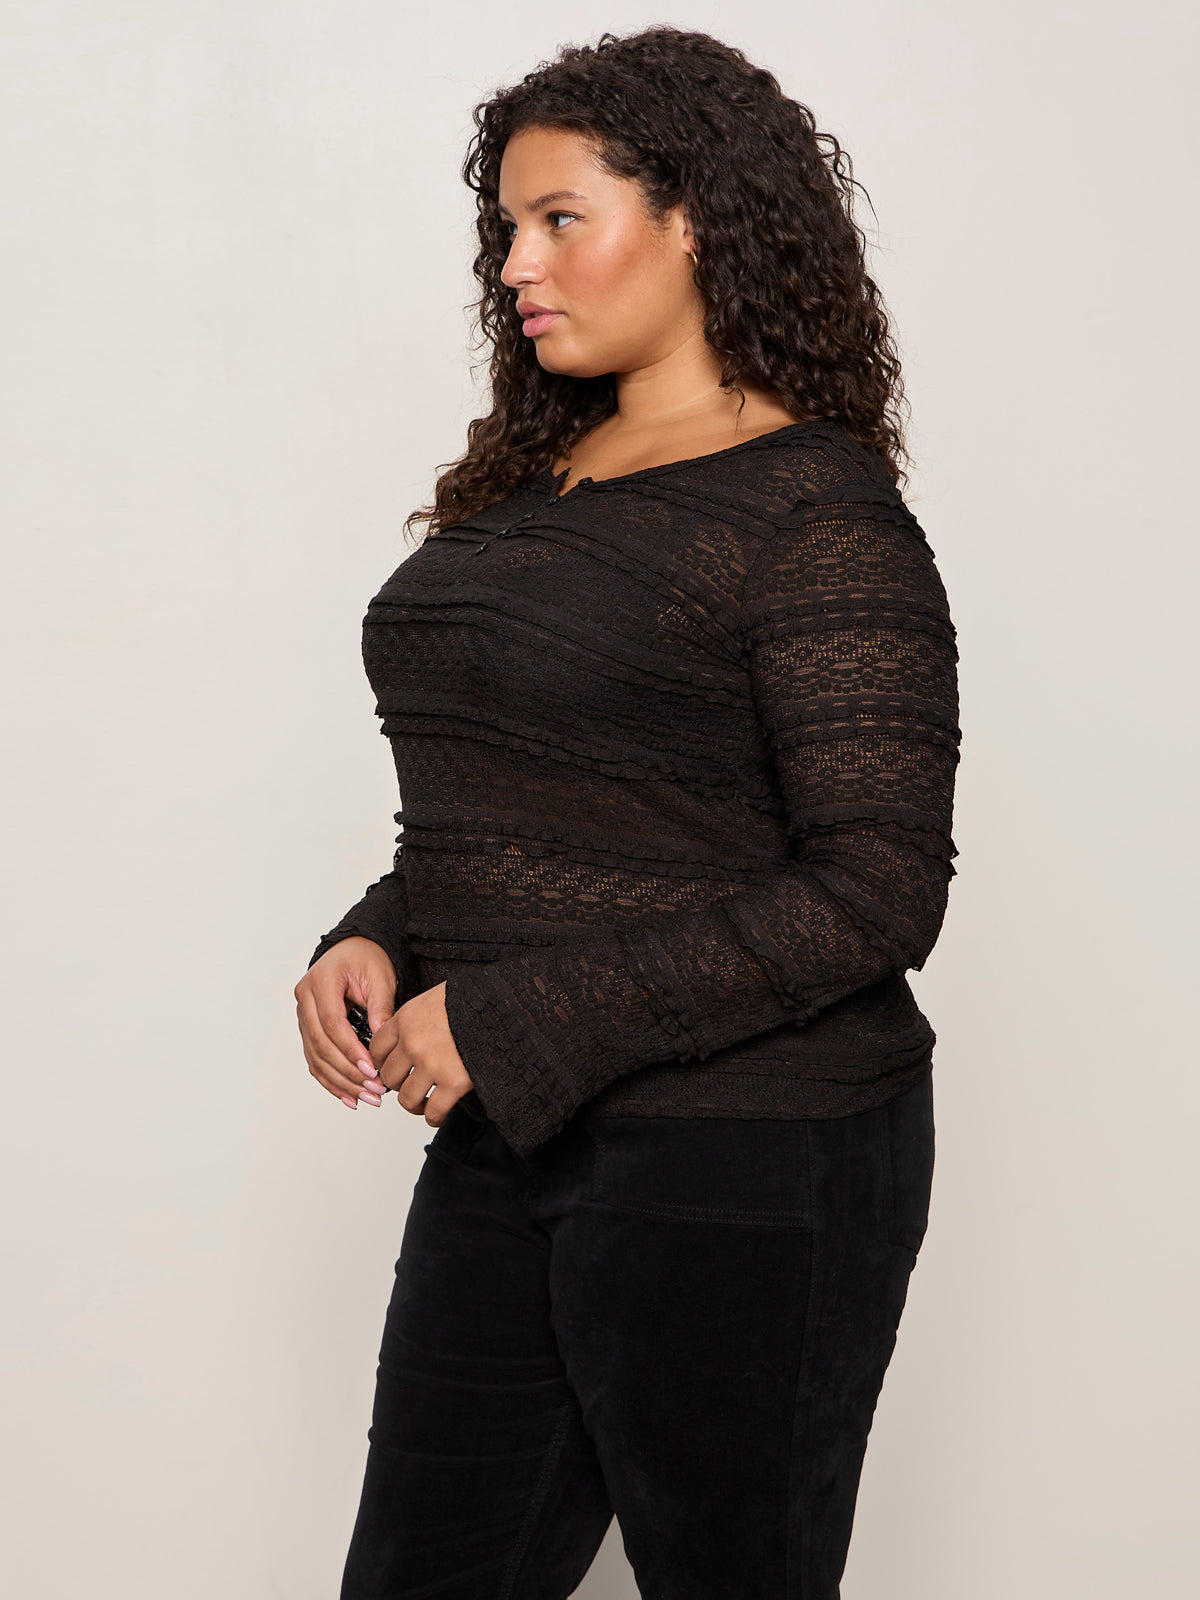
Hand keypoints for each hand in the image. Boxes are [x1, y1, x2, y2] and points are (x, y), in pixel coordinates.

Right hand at [294, 936, 395, 1110]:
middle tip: (374, 1089)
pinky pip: (314, 1059)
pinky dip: (330, 1080)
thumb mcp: (380, 975)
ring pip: (315, 1057)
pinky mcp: (307, 1028)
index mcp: (320, 981)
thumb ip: (380, 1005)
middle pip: (320, 1044)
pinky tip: (348, 1096)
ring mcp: (303, 1014)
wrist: (353, 949)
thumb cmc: (367, 959)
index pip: (331, 1023)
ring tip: (367, 1098)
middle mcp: (305, 998)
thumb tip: (381, 1037)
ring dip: (341, 1081)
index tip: (371, 1069)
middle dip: (348, 1071)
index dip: (350, 1049)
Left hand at [369, 981, 474, 1127]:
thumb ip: (415, 1018)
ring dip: (413, 1104)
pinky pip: (433, 1111)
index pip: (376, 1049)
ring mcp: (432, 1065)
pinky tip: (437, 1114)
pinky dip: (433, 1117)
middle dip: (398, 1083)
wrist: (500, 1006)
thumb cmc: (471, 1000)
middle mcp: (413, 1043)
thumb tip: (405, 1035)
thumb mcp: (433, 998)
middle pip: (389, 1076)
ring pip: (406, 1098)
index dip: (381, 1061)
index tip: (390, 1067)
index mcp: (406, 1020)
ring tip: (422, 1103)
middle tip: (410, 1084)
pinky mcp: (454, 1083)